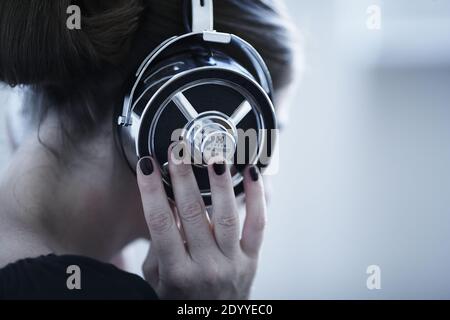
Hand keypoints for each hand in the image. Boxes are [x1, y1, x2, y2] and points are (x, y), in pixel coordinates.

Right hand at [136, 146, 266, 299]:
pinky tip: (252, 172)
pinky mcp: (252, 258)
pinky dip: (257, 196)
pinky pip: (258, 223)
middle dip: (182, 177)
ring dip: (220, 182)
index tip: (146, 165)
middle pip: (193, 214)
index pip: (160, 224)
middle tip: (177, 150)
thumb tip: (165, 203)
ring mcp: (233, 262)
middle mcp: (206, 267)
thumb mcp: (157, 278)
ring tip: (213, 155)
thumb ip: (159, 244)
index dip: (151, 191)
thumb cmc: (178, 299)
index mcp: (177, 273)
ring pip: (227, 215)